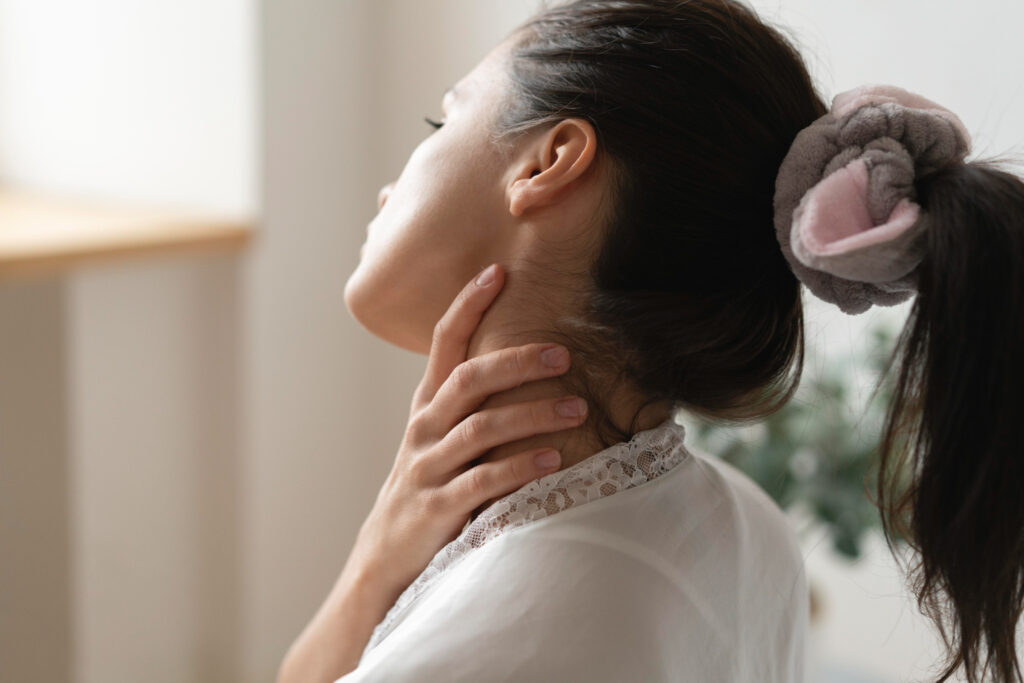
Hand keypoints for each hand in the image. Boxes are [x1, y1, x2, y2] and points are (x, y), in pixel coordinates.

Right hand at [343, 262, 587, 601]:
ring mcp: (429, 468)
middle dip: (516, 361)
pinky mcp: (439, 507)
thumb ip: (466, 402)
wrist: (385, 555)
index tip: (498, 271)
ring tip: (578, 409)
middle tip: (563, 354)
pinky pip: (484, 482)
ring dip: (533, 415)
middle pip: (469, 380)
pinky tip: (554, 459)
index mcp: (427, 405)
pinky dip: (520, 468)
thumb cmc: (425, 485)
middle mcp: (424, 428)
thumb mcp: (435, 437)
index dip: (468, 305)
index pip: (444, 344)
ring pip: (481, 429)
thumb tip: (519, 360)